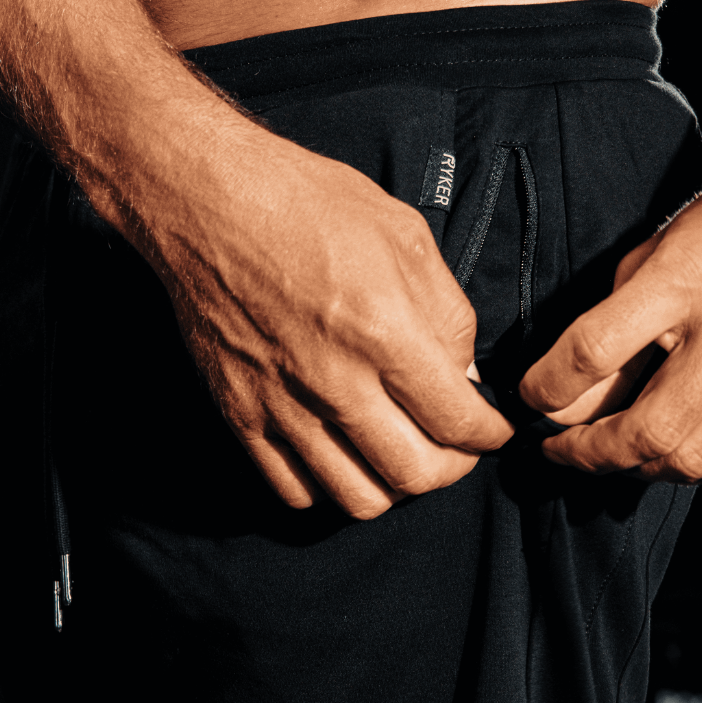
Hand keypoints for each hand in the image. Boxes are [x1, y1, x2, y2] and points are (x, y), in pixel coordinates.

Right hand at [139, 131, 513, 518]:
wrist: (209, 203)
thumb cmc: (308, 207)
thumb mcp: (405, 237)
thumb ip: (448, 315)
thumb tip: (464, 379)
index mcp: (384, 330)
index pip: (457, 421)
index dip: (489, 436)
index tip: (492, 430)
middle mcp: (334, 381)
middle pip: (414, 475)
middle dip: (451, 469)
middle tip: (452, 448)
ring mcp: (283, 406)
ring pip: (358, 499)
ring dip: (392, 486)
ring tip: (397, 456)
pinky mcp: (242, 416)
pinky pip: (295, 491)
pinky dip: (329, 488)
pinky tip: (340, 456)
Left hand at [519, 156, 701, 481]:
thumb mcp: (656, 251)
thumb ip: (609, 323)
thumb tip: (564, 398)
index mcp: (686, 280)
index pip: (593, 350)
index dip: (548, 386)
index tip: (529, 397)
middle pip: (646, 430)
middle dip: (588, 454)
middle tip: (559, 450)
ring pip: (688, 459)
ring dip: (634, 469)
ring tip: (607, 455)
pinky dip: (687, 469)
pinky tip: (664, 453)